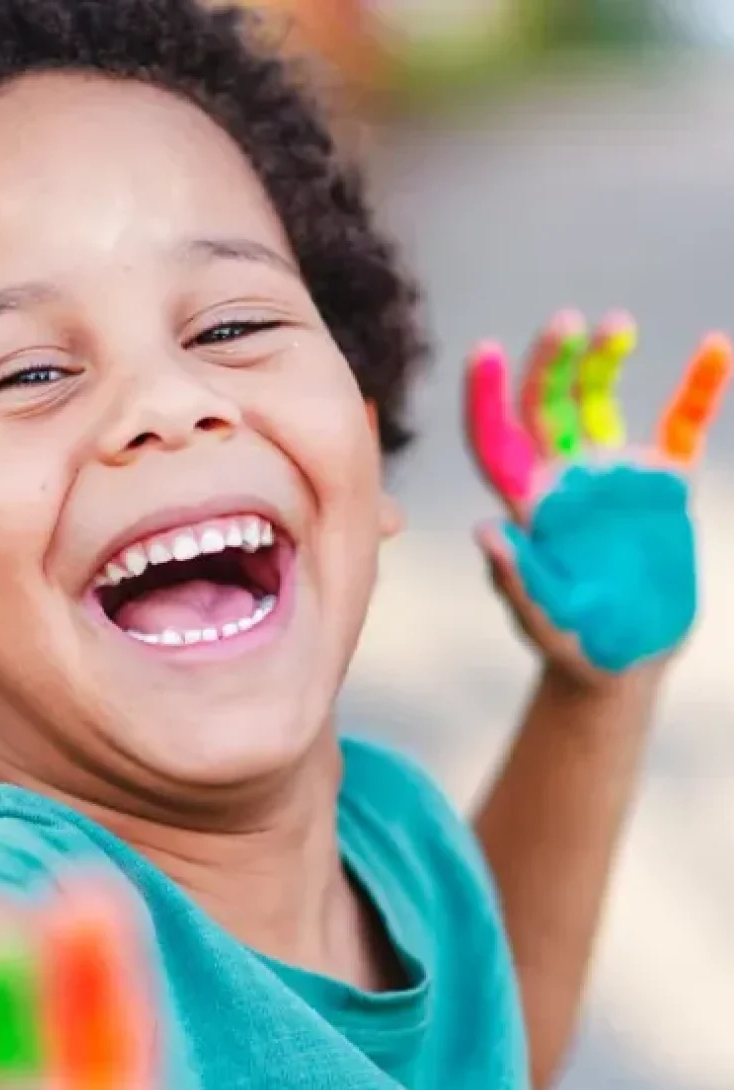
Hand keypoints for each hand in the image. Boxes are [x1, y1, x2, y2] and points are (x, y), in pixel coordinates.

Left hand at [464, 310, 731, 687]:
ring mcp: (613, 476)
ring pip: (601, 400)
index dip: (485, 397)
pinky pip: (683, 424)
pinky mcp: (663, 485)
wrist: (625, 662)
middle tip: (568, 323)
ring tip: (617, 326)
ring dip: (605, 360)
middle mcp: (564, 479)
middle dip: (551, 362)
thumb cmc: (573, 646)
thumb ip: (518, 580)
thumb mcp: (545, 621)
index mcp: (528, 506)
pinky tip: (716, 348)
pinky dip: (700, 388)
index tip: (482, 351)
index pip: (497, 441)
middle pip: (546, 405)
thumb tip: (486, 531)